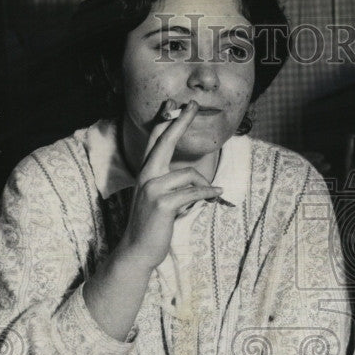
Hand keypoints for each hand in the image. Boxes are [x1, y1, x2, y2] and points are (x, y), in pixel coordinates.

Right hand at [115, 100, 221, 269]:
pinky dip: (208, 193)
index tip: (174, 104)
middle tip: (193, 104)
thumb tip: (191, 174)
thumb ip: (170, 182)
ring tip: (209, 195)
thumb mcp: (158, 198)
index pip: (155, 141)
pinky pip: (194, 193)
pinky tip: (217, 193)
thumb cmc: (153, 224)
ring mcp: (152, 189)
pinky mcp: (163, 204)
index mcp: (146, 173)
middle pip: (165, 141)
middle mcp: (146, 176)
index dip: (165, 121)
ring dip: (202, 186)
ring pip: (188, 174)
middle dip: (180, 121)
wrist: (138, 250)